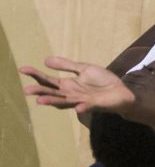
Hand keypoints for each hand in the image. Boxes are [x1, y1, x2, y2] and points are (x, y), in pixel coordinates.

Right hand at [20, 57, 134, 113]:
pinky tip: (77, 106)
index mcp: (68, 84)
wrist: (120, 91)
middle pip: (52, 92)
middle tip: (26, 89)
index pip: (48, 80)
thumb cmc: (102, 81)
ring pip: (65, 101)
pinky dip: (82, 107)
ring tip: (40, 100)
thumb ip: (66, 65)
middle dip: (39, 91)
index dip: (36, 75)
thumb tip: (45, 60)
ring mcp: (82, 100)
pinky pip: (87, 106)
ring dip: (53, 101)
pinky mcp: (94, 104)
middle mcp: (71, 94)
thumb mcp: (83, 69)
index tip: (22, 69)